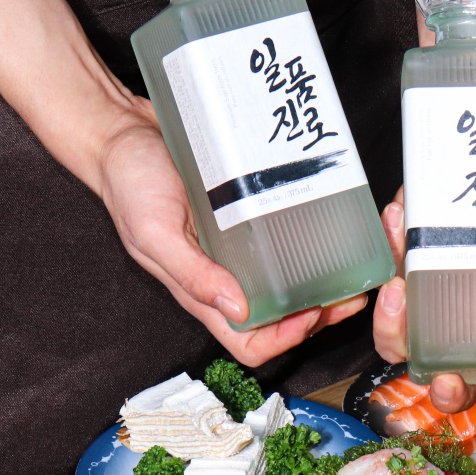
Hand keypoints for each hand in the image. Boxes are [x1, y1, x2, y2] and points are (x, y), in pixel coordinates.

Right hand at [93, 102, 366, 365]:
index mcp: (200, 291)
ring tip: (351, 269)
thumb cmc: (129, 184)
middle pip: (278, 318)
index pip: (247, 341)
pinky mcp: (246, 217)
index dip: (282, 340)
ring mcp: (237, 248)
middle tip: (350, 294)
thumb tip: (237, 309)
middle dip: (317, 315)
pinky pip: (283, 241)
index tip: (310, 316)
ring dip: (321, 284)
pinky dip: (309, 244)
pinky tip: (330, 231)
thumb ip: (191, 274)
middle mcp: (224, 275)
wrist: (124, 132)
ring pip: (287, 284)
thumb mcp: (154, 232)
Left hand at [372, 159, 475, 412]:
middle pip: (460, 382)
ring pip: (409, 350)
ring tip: (398, 295)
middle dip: (450, 392)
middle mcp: (472, 328)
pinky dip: (381, 277)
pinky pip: (384, 299)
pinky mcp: (401, 284)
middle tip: (448, 378)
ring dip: (397, 337)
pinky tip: (396, 231)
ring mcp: (432, 310)